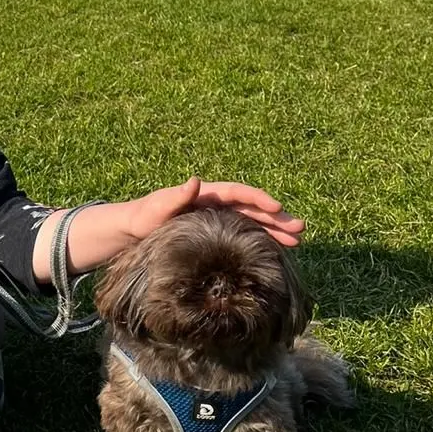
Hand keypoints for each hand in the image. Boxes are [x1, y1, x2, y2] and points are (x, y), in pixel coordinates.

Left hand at [123, 177, 304, 249]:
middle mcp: (215, 204)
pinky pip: (244, 234)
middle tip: (301, 229)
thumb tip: (194, 180)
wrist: (131, 232)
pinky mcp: (216, 234)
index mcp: (205, 194)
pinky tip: (277, 251)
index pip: (237, 193)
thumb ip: (175, 197)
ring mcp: (217, 219)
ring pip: (252, 222)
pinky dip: (261, 241)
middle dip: (277, 218)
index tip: (277, 208)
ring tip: (298, 241)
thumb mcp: (156, 209)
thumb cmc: (142, 219)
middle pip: (252, 208)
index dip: (258, 199)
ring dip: (274, 231)